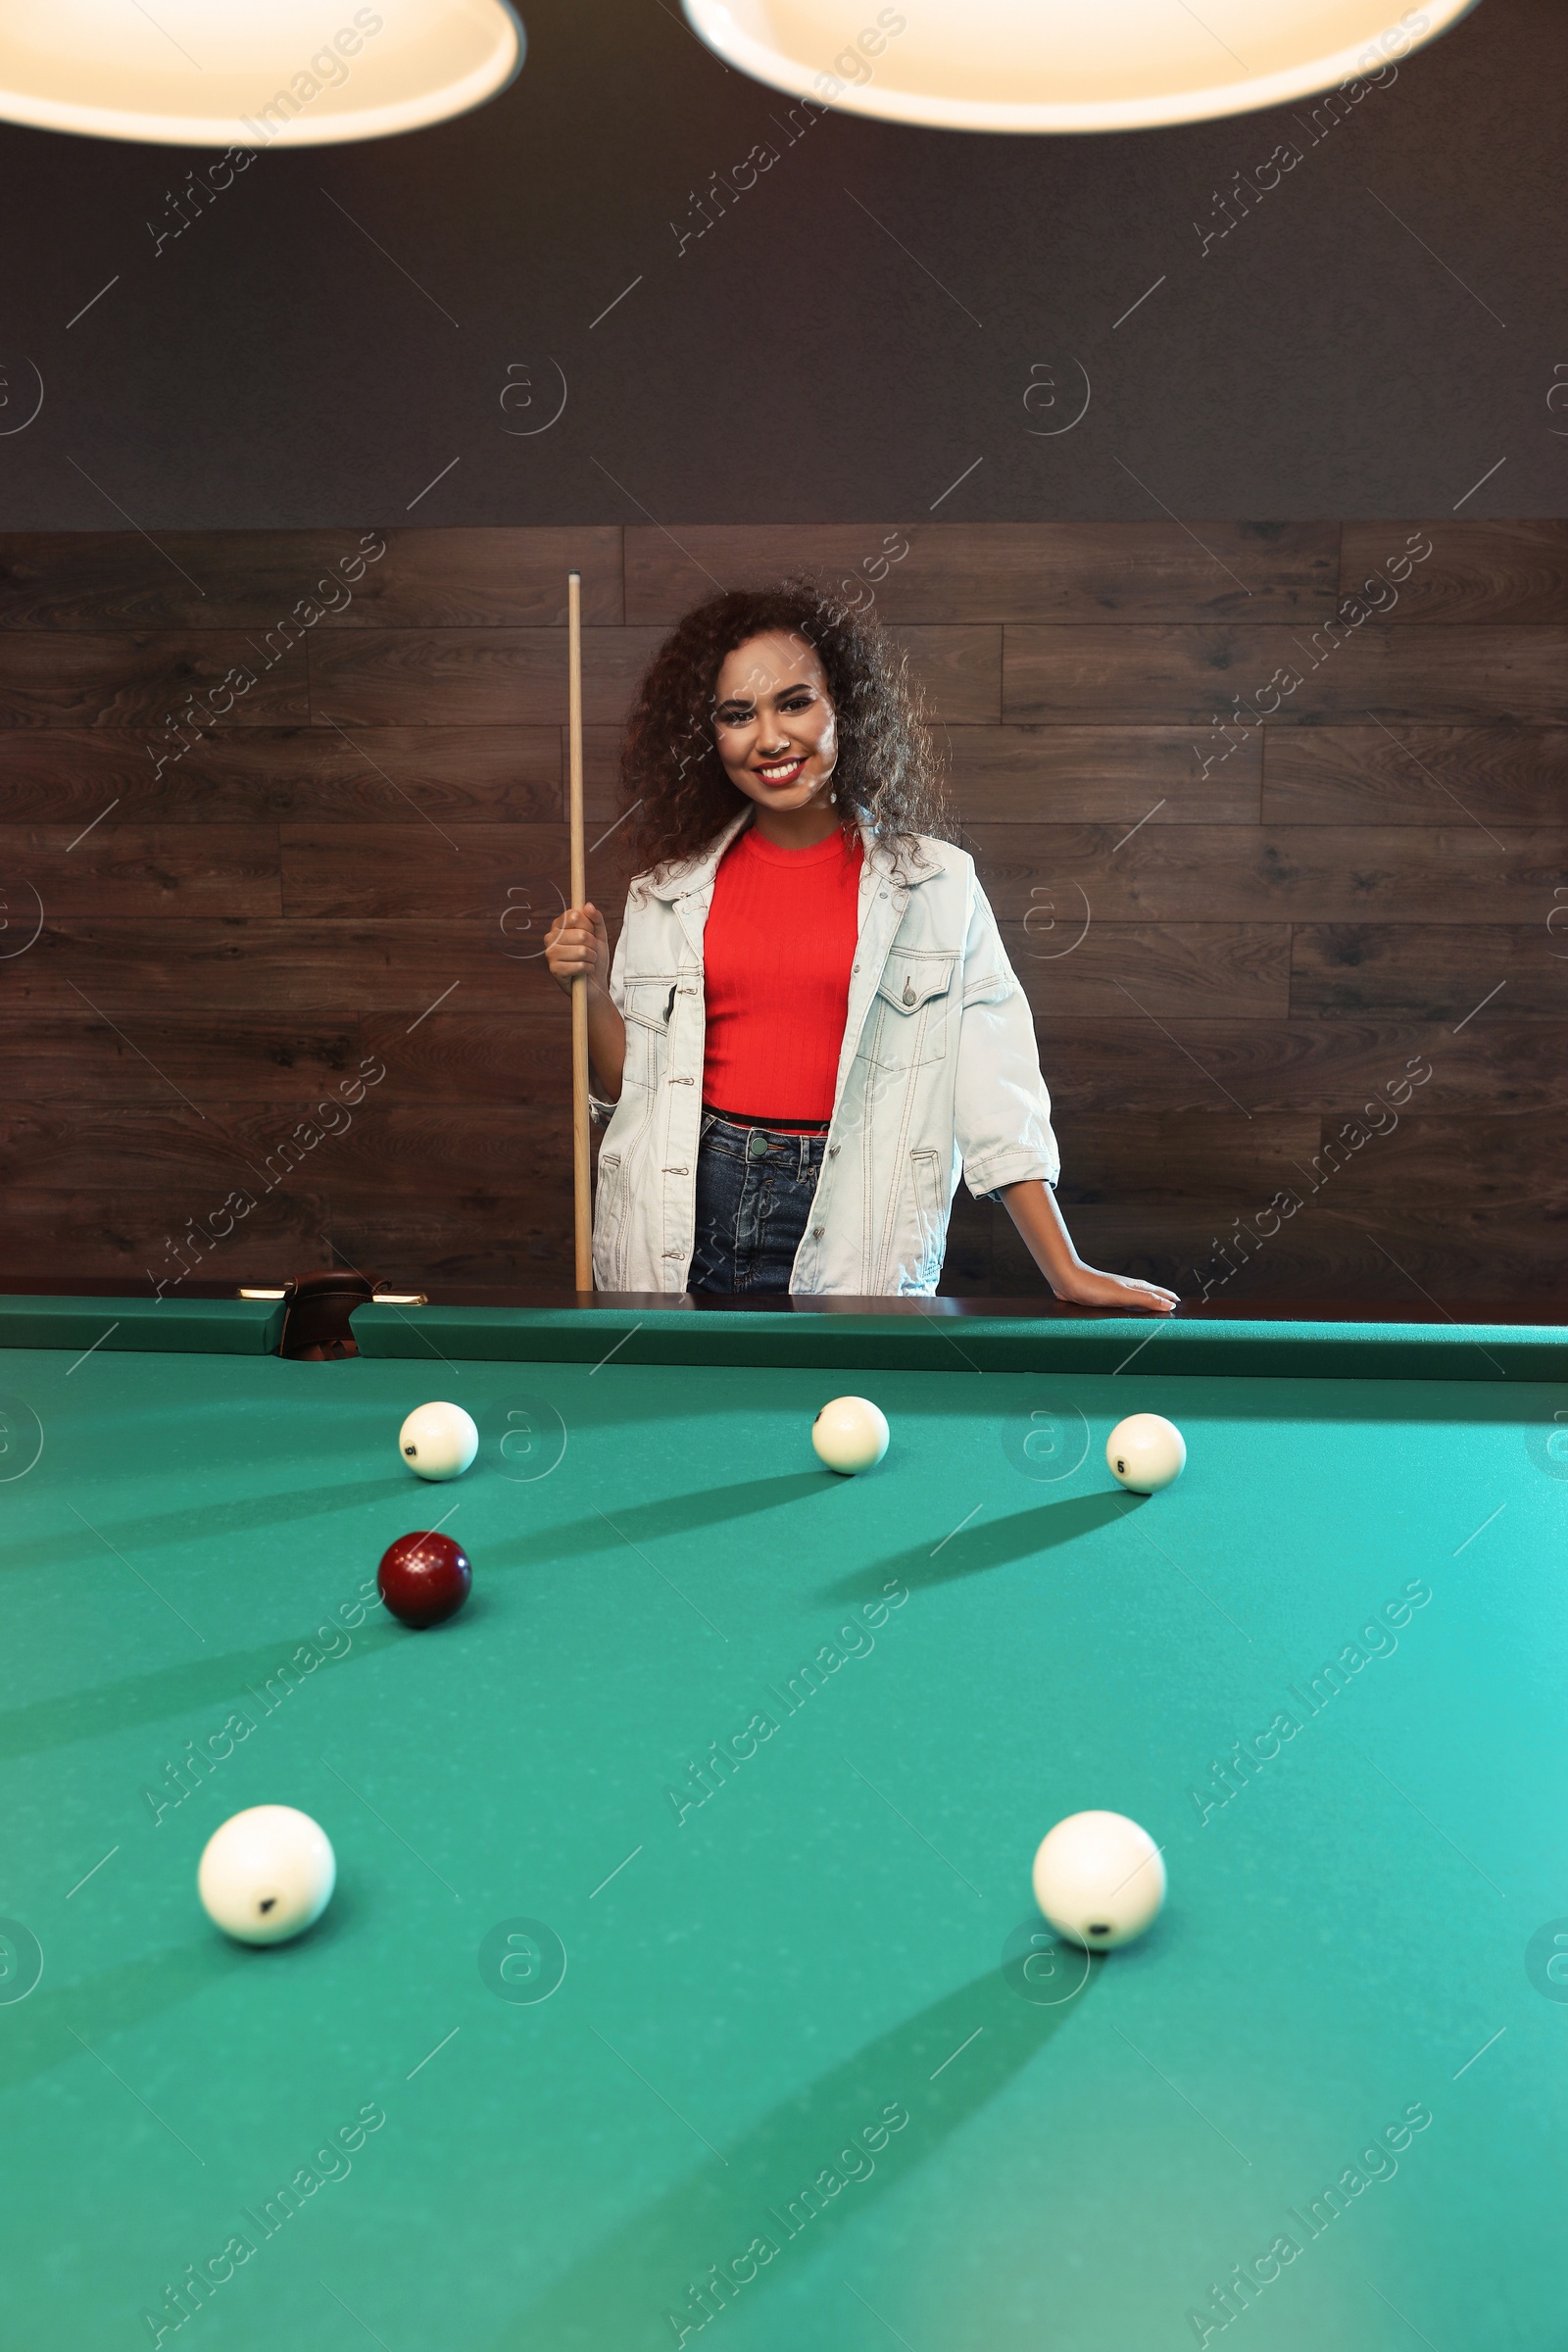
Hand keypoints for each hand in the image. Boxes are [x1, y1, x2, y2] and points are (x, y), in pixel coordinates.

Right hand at [545, 902, 609, 999]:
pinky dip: (588, 969)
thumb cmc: (594, 957)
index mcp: (558, 925)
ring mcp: (550, 954)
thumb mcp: (599, 935)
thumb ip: (596, 918)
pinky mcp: (554, 970)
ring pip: (581, 951)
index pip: (575, 915)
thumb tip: (588, 905)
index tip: (590, 934)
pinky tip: (584, 971)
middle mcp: (551, 937)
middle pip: (581, 934)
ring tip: (588, 961)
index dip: (589, 926)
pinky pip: (579, 965)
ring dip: (592, 958)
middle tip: (591, 952)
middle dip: (593, 945)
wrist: (595, 983)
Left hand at [1049, 1265, 1179, 1315]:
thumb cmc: (1094, 1287)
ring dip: (1143, 1301)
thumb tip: (1169, 1304)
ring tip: (1149, 1306)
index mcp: (1132, 1286)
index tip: (1177, 1300)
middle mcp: (1124, 1287)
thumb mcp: (1124, 1295)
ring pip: (1133, 1297)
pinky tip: (1122, 1310)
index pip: (1155, 1291)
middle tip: (1169, 1302)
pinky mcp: (1100, 1298)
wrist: (1067, 1280)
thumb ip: (1146, 1300)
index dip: (1166, 1296)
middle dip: (1158, 1297)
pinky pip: (1120, 1303)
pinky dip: (1128, 1306)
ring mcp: (1112, 1292)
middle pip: (1146, 1292)